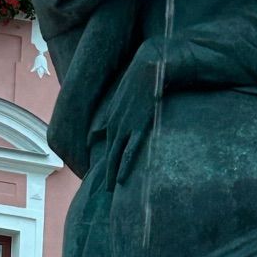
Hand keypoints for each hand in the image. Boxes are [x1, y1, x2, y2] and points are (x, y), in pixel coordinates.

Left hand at [100, 40, 165, 187]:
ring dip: (112, 173)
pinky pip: (129, 151)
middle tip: (106, 189)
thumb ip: (122, 109)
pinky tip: (119, 178)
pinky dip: (123, 165)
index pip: (106, 144)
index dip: (106, 159)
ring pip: (115, 155)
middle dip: (106, 171)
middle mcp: (115, 123)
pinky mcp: (138, 126)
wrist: (151, 67)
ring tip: (111, 189)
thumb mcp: (127, 95)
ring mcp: (126, 126)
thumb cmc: (142, 80)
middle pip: (108, 153)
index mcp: (112, 117)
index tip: (106, 172)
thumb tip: (121, 118)